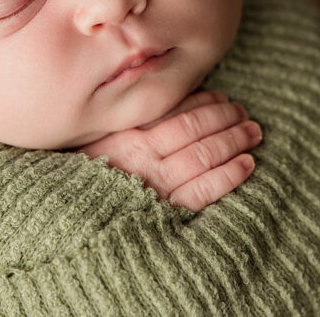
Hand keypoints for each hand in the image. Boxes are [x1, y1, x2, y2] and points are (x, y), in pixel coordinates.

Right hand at [78, 91, 260, 211]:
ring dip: (233, 140)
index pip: (173, 111)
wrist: (67, 223)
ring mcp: (154, 185)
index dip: (202, 102)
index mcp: (125, 135)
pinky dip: (228, 175)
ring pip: (202, 155)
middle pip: (192, 129)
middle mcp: (141, 156)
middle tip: (245, 112)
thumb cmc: (84, 181)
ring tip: (252, 132)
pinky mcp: (164, 212)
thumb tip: (161, 102)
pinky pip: (202, 191)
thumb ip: (127, 125)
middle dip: (225, 117)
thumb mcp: (97, 145)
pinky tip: (246, 164)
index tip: (221, 97)